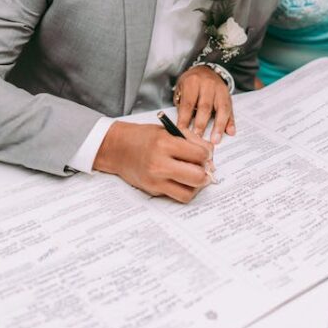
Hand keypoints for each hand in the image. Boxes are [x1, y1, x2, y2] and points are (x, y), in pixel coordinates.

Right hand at [92, 122, 214, 202]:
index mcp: (165, 144)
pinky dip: (185, 190)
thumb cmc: (144, 137)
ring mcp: (155, 180)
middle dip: (205, 173)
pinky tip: (182, 180)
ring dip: (197, 185)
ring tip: (193, 175)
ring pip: (189, 192)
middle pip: (197, 177)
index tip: (205, 154)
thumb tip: (210, 156)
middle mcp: (160, 164)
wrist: (118, 148)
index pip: (199, 155)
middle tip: (204, 168)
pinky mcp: (153, 190)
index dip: (207, 155)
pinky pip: (178, 196)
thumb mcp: (168, 130)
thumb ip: (192, 140)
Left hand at [173, 65, 235, 143]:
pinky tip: (230, 131)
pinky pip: (230, 110)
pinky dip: (231, 122)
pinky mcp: (228, 95)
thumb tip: (182, 126)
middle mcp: (208, 84)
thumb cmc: (191, 83)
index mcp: (193, 82)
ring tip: (215, 139)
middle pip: (205, 106)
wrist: (206, 70)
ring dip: (218, 126)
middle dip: (201, 124)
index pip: (188, 103)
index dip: (185, 118)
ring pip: (221, 108)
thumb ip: (182, 105)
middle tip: (198, 138)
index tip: (182, 131)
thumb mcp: (181, 89)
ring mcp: (220, 89)